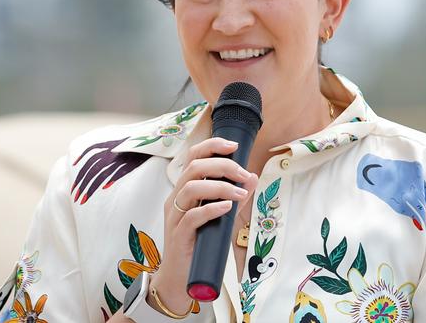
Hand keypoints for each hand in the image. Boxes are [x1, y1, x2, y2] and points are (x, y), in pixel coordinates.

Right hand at [149, 137, 257, 314]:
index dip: (212, 147)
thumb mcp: (221, 217)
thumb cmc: (199, 245)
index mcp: (183, 190)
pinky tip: (226, 208)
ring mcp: (174, 216)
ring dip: (219, 187)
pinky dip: (211, 209)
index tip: (234, 146)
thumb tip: (251, 177)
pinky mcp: (178, 235)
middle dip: (222, 166)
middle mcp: (175, 198)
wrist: (181, 279)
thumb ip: (234, 197)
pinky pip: (191, 216)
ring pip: (190, 188)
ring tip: (239, 193)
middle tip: (243, 174)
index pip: (192, 157)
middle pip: (194, 167)